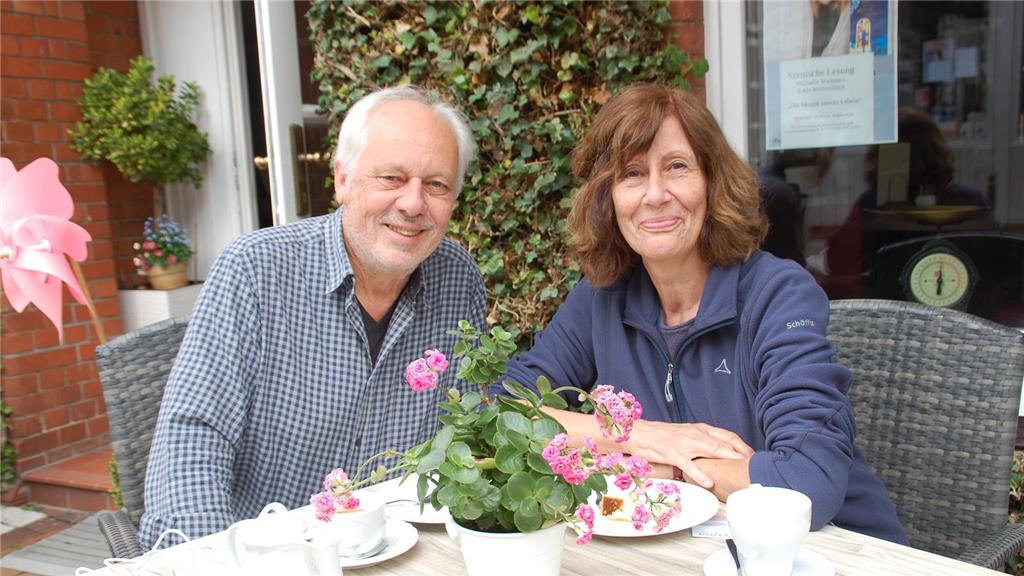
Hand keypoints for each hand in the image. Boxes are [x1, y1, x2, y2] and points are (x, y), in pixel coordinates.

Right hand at [625, 420, 751, 489]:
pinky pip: (689, 465)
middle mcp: (694, 434)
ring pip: (710, 450)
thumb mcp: (687, 433)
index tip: (753, 454)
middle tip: (754, 463)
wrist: (640, 433)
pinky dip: (700, 474)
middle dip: (740, 452)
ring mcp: (684, 444)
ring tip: (739, 467)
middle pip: (723, 442)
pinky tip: (709, 483)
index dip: (742, 445)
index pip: (727, 435)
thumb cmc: (663, 436)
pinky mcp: (672, 454)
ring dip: (726, 458)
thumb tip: (721, 449)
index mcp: (699, 429)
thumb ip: (703, 440)